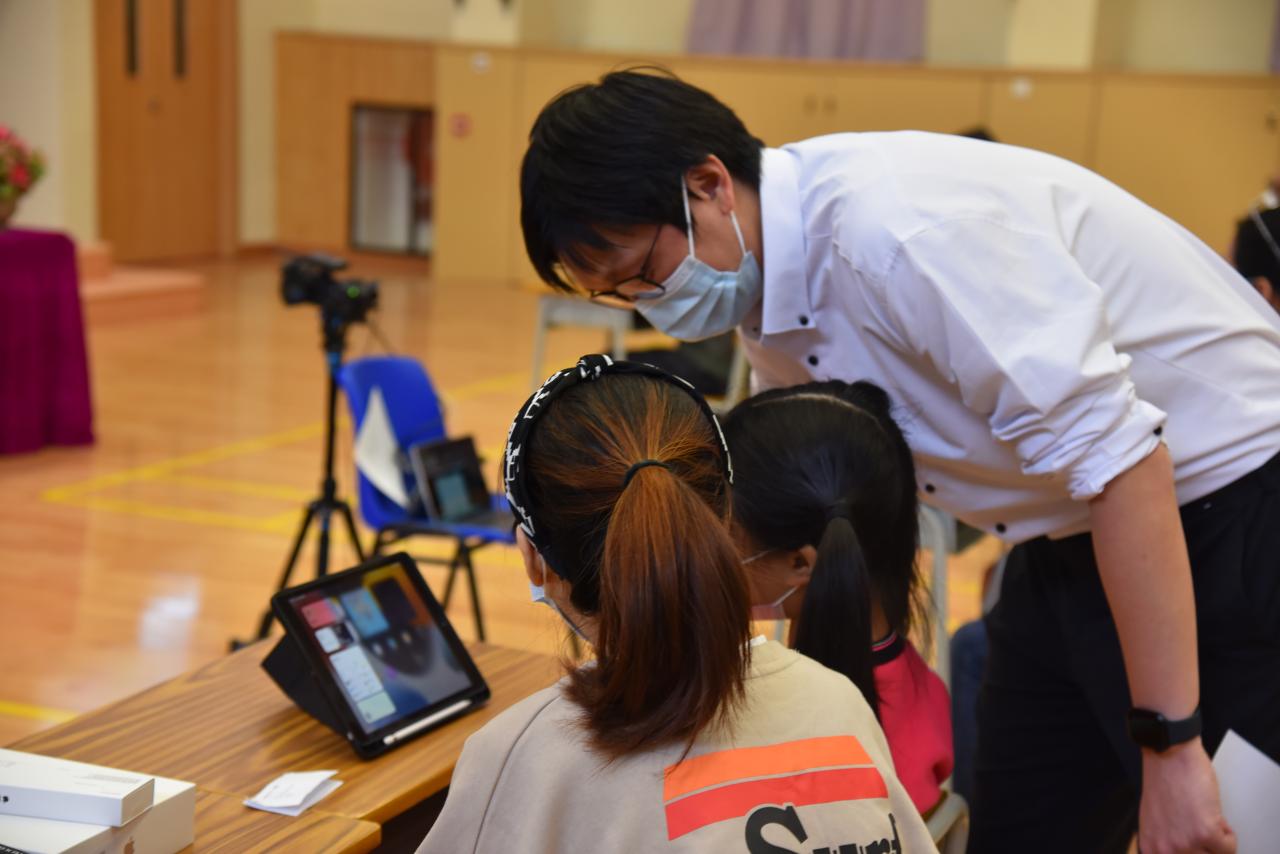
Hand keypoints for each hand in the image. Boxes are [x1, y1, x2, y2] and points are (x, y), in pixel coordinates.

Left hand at [1139, 738, 1234, 853]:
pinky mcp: (1203, 833)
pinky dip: (1228, 832)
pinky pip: (1229, 847)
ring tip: (1204, 817)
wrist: (1168, 755)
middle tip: (1199, 825)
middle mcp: (1165, 851)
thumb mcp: (1155, 821)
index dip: (1194, 850)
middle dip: (1207, 846)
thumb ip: (1166, 842)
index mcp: (1151, 849)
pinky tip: (1212, 813)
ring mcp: (1184, 844)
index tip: (1196, 841)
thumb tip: (1184, 852)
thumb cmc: (1163, 781)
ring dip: (1217, 839)